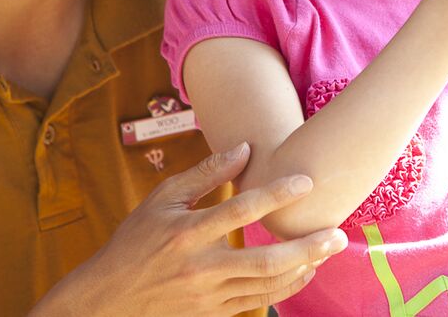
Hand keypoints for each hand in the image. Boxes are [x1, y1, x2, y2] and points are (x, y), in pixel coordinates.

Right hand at [30, 143, 347, 316]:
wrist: (109, 298)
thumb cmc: (135, 241)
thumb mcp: (162, 198)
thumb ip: (205, 174)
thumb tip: (244, 148)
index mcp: (185, 232)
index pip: (239, 210)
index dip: (275, 194)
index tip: (306, 180)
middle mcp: (199, 267)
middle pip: (263, 260)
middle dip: (306, 247)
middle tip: (338, 234)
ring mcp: (207, 295)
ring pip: (266, 285)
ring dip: (302, 268)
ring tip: (328, 249)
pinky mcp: (211, 313)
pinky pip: (257, 301)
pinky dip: (285, 287)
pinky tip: (303, 271)